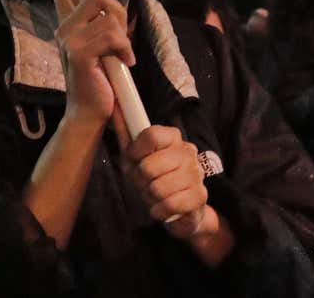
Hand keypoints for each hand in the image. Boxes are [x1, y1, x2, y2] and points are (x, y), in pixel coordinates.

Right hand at [52, 0, 133, 130]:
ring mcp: (69, 41)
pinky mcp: (80, 53)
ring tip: (122, 59)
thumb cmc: (99, 80)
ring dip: (123, 41)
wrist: (90, 113)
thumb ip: (100, 20)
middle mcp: (64, 30)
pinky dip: (124, 50)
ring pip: (109, 18)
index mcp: (68, 27)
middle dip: (117, 14)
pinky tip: (123, 64)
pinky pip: (112, 36)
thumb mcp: (103, 45)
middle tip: (121, 44)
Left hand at [120, 125, 213, 239]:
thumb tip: (114, 103)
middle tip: (144, 183)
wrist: (180, 209)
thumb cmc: (154, 178)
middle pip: (149, 166)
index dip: (136, 151)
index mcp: (173, 137)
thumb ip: (126, 132)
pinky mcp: (200, 196)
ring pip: (158, 188)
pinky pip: (169, 204)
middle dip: (140, 180)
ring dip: (149, 196)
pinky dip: (159, 210)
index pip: (151, 135)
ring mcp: (196, 173)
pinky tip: (162, 207)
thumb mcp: (135, 156)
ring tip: (154, 195)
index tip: (133, 160)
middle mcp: (188, 151)